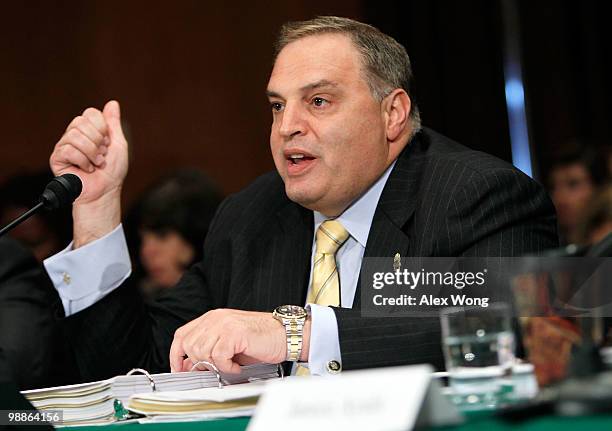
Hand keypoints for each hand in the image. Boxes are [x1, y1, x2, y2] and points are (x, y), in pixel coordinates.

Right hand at [49, 100, 128, 246]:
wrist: (104, 192)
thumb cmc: (112, 172)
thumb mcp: (118, 144)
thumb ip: (113, 124)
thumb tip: (112, 103)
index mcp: (88, 130)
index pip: (91, 114)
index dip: (103, 128)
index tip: (107, 143)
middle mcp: (75, 135)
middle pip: (82, 122)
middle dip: (98, 141)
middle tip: (101, 156)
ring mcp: (65, 146)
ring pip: (75, 135)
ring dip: (91, 152)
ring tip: (95, 163)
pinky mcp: (57, 158)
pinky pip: (69, 149)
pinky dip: (83, 161)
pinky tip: (85, 169)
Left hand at [169, 309, 310, 373]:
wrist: (286, 334)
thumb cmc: (261, 339)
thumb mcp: (230, 344)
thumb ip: (208, 350)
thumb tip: (190, 366)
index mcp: (212, 318)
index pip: (182, 334)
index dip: (176, 354)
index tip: (179, 368)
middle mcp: (216, 318)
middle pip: (189, 345)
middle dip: (199, 363)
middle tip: (216, 369)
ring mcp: (224, 323)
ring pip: (201, 351)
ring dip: (215, 365)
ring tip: (231, 366)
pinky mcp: (234, 332)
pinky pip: (218, 356)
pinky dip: (227, 367)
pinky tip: (238, 367)